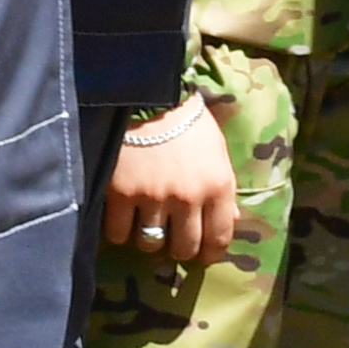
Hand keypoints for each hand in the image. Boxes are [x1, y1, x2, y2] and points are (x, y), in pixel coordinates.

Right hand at [102, 103, 239, 279]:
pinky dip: (120, 230)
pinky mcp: (120, 193)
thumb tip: (230, 222)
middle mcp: (187, 197)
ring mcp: (152, 196)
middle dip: (179, 248)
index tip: (201, 254)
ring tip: (145, 223)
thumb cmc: (186, 122)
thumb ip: (223, 190)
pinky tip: (123, 217)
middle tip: (171, 238)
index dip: (210, 254)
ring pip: (150, 243)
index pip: (218, 238)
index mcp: (217, 186)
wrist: (145, 93)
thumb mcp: (215, 151)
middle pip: (184, 248)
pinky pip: (119, 233)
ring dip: (149, 238)